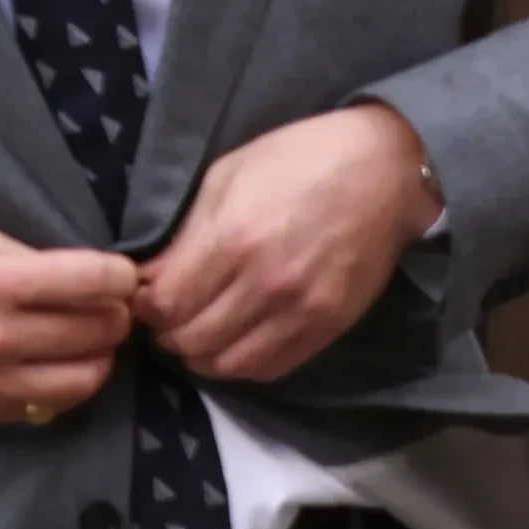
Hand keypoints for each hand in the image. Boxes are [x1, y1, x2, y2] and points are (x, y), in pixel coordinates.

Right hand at [0, 228, 137, 427]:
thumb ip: (28, 259)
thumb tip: (87, 277)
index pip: (92, 280)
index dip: (120, 276)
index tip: (120, 275)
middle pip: (99, 330)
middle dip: (114, 313)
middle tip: (107, 306)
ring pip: (86, 377)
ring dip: (100, 356)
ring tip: (89, 341)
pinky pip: (51, 405)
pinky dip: (67, 384)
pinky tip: (56, 365)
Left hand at [133, 104, 443, 384]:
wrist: (384, 171)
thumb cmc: (297, 160)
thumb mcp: (225, 178)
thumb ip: (184, 235)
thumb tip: (149, 280)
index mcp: (233, 239)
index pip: (168, 305)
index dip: (145, 308)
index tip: (144, 298)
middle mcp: (266, 284)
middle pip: (192, 340)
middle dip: (167, 332)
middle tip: (166, 317)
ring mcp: (302, 311)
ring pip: (229, 364)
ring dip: (201, 354)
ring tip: (197, 332)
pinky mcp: (330, 327)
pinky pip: (272, 368)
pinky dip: (242, 364)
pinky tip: (234, 341)